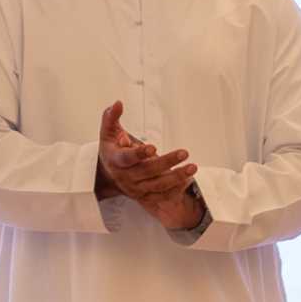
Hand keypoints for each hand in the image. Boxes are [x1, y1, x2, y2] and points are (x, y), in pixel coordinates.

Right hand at [97, 100, 196, 224]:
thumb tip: (118, 103)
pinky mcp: (145, 197)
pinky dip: (176, 190)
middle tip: (184, 153)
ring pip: (158, 186)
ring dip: (177, 177)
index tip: (153, 147)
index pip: (127, 158)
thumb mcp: (108, 132)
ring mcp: (136, 189)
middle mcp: (126, 177)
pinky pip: (163, 197)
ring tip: (192, 167)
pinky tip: (188, 179)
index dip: (139, 154)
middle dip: (167, 162)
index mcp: (116, 160)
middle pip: (148, 171)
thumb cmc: (112, 150)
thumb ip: (111, 117)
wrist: (107, 177)